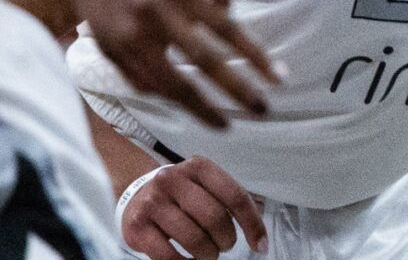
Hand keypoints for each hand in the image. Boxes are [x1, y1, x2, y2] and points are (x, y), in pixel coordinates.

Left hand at [54, 0, 278, 128]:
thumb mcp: (103, 39)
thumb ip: (133, 69)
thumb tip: (168, 94)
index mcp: (131, 40)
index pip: (173, 85)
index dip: (202, 108)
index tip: (225, 124)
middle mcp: (158, 16)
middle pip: (207, 61)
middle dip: (238, 89)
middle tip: (263, 109)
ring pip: (226, 27)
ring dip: (255, 56)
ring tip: (279, 76)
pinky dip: (228, 8)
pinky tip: (230, 17)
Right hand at [122, 155, 267, 258]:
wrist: (136, 193)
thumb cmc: (182, 193)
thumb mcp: (205, 185)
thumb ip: (230, 200)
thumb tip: (259, 235)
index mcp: (199, 167)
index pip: (235, 197)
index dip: (252, 224)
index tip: (260, 245)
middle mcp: (173, 180)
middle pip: (215, 217)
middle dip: (227, 239)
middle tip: (225, 245)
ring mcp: (153, 203)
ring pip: (194, 239)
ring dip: (208, 254)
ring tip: (208, 254)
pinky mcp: (136, 227)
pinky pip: (167, 256)